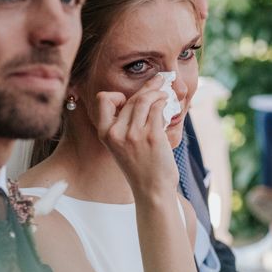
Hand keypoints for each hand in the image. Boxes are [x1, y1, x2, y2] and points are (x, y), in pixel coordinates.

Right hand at [94, 74, 177, 195]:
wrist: (152, 190)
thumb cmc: (140, 166)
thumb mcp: (121, 146)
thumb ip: (124, 124)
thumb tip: (142, 96)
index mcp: (105, 134)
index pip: (103, 100)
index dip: (117, 96)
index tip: (129, 100)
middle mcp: (116, 133)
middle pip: (131, 98)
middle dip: (148, 87)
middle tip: (160, 80)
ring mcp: (133, 135)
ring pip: (144, 99)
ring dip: (158, 92)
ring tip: (166, 92)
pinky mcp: (151, 136)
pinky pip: (157, 108)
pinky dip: (164, 102)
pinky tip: (169, 104)